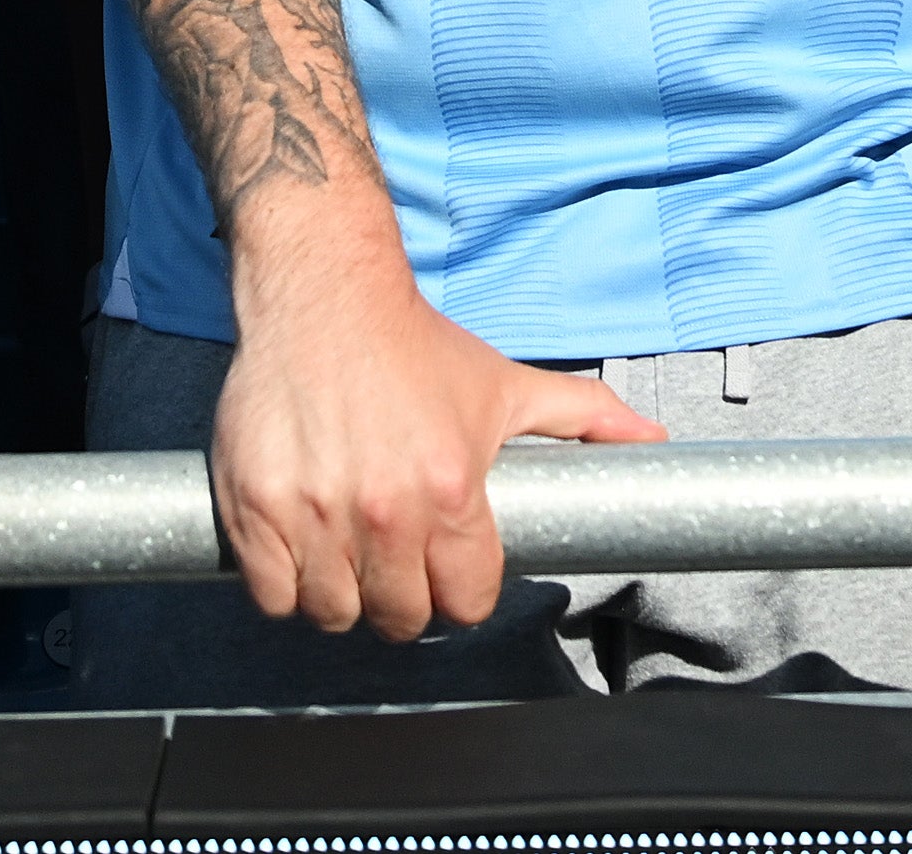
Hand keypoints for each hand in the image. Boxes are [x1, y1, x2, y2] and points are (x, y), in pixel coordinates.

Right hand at [214, 257, 663, 636]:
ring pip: (333, 614)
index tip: (445, 570)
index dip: (458, 590)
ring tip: (347, 555)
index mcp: (451, 489)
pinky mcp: (254, 506)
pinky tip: (301, 549)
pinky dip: (284, 586)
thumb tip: (656, 442)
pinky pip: (272, 595)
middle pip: (398, 618)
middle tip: (394, 562)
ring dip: (342, 596)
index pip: (464, 602)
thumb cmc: (415, 344)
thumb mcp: (505, 383)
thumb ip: (584, 416)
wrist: (322, 293)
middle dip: (402, 600)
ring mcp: (313, 511)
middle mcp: (383, 509)